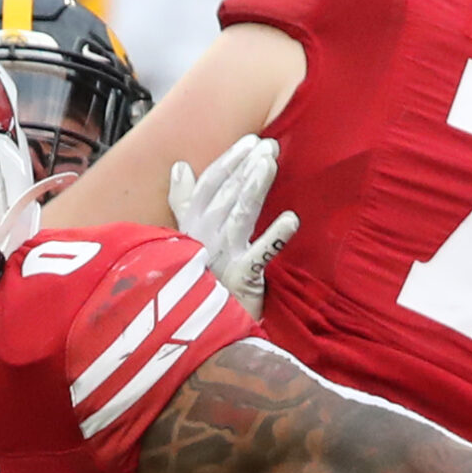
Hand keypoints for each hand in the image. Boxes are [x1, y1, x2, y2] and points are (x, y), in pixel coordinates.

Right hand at [168, 136, 297, 320]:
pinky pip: (259, 255)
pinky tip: (292, 219)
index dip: (229, 161)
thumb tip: (179, 166)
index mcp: (192, 227)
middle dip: (246, 168)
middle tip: (268, 147)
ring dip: (254, 187)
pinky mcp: (241, 280)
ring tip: (270, 163)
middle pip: (226, 196)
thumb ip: (184, 201)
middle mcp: (204, 240)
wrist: (206, 329)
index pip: (208, 186)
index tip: (250, 143)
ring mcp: (222, 260)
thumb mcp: (188, 238)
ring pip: (239, 216)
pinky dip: (275, 236)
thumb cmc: (203, 278)